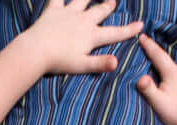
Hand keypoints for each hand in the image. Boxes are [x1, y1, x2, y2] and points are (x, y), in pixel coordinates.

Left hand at [26, 0, 142, 75]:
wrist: (36, 50)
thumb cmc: (59, 62)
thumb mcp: (82, 66)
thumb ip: (100, 64)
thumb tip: (117, 63)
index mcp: (91, 35)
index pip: (114, 33)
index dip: (129, 30)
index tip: (140, 25)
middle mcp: (83, 21)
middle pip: (100, 11)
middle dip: (108, 6)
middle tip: (112, 2)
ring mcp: (68, 13)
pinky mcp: (53, 10)